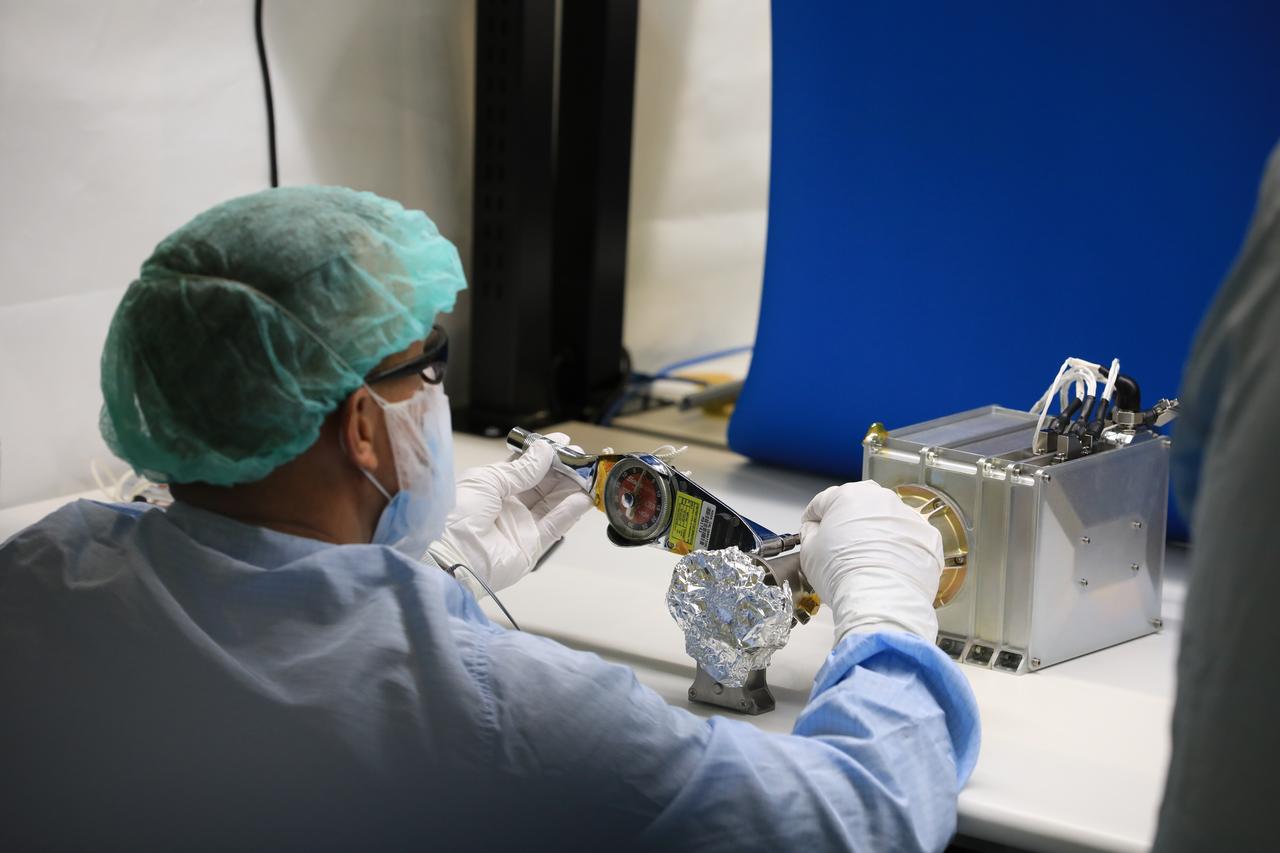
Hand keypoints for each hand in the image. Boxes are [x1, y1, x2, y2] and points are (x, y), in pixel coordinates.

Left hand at [432, 433, 594, 591]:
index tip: (562, 441)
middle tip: (579, 456)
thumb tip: (545, 452)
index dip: (543, 453)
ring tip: (587, 473)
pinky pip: (556, 525)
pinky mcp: (532, 545)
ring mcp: (522, 525)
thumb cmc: (457, 513)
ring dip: (571, 486)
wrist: (451, 556)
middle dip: (561, 467)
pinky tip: (584, 497)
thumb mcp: (486, 481)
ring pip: (553, 501)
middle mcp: (509, 504)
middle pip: (542, 482)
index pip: (523, 466)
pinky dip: (571, 511)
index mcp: (492, 486)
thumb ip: (519, 469)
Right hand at [799, 481, 942, 643]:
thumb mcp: (808, 552)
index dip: (813, 518)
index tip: (812, 530)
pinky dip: (899, 548)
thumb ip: (809, 533)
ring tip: (867, 561)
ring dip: (875, 534)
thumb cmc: (843, 574)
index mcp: (847, 496)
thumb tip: (814, 530)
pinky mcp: (927, 537)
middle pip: (857, 506)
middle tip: (840, 547)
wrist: (881, 600)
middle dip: (847, 523)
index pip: (823, 502)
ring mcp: (907, 517)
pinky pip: (908, 538)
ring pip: (885, 521)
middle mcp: (880, 499)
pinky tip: (888, 567)